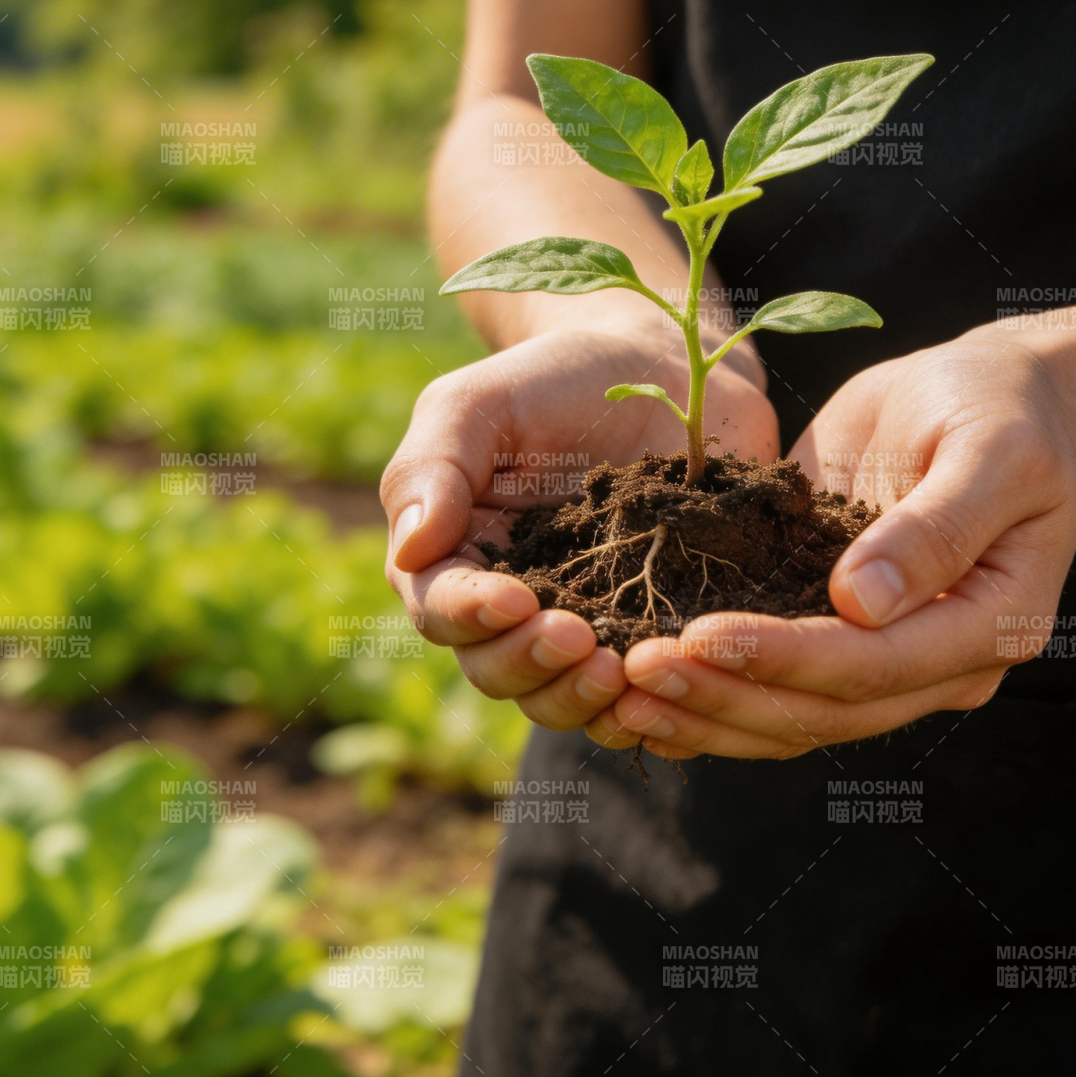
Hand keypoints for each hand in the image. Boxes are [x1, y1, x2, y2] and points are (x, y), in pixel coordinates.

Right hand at [381, 324, 777, 732]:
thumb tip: (409, 548)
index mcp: (454, 552)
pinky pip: (628, 697)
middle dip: (529, 664)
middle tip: (580, 639)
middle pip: (492, 668)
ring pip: (554, 696)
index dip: (471, 615)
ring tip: (620, 668)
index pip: (440, 606)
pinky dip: (639, 708)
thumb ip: (432, 466)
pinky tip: (665, 686)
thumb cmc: (555, 378)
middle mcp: (508, 602)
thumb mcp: (480, 401)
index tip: (518, 599)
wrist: (660, 368)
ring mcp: (577, 622)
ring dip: (579, 698)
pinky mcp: (642, 633)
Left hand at [588, 328, 1075, 758]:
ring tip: (620, 693)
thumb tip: (862, 602)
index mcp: (986, 627)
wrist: (998, 397)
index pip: (873, 668)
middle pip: (821, 711)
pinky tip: (639, 691)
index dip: (784, 659)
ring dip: (704, 711)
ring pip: (789, 717)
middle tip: (636, 669)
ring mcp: (883, 654)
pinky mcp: (833, 625)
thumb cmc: (1002, 411)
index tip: (701, 636)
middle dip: (725, 694)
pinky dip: (709, 692)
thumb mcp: (991, 453)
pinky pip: (772, 682)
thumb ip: (935, 527)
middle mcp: (934, 663)